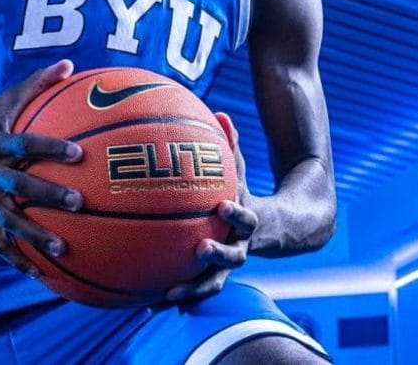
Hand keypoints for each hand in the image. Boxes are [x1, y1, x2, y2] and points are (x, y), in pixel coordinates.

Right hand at [0, 60, 84, 276]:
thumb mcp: (4, 101)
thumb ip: (37, 84)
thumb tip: (70, 64)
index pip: (25, 144)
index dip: (50, 149)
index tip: (78, 154)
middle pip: (19, 186)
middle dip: (48, 196)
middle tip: (79, 203)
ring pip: (9, 222)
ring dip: (35, 237)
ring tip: (64, 250)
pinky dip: (18, 261)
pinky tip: (43, 277)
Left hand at [166, 112, 256, 302]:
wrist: (274, 231)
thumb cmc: (245, 192)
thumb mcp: (241, 171)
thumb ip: (232, 146)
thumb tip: (221, 113)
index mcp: (248, 223)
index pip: (247, 218)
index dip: (236, 214)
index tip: (223, 205)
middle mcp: (239, 249)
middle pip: (232, 260)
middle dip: (216, 257)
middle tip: (199, 251)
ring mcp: (225, 268)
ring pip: (209, 285)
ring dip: (189, 291)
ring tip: (165, 295)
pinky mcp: (209, 278)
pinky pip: (189, 290)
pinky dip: (170, 298)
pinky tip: (143, 303)